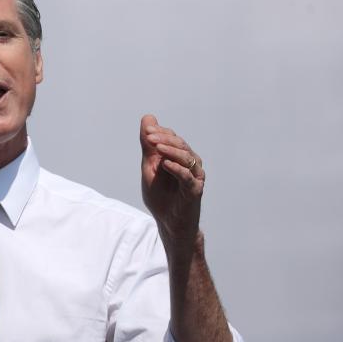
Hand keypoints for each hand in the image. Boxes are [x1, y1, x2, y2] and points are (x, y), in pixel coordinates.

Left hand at [139, 115, 203, 247]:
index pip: (172, 138)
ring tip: (156, 147)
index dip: (161, 133)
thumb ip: (149, 147)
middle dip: (165, 139)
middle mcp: (190, 164)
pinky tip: (165, 164)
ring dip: (171, 151)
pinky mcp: (194, 190)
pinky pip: (187, 177)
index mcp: (179, 157)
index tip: (147, 131)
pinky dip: (177, 169)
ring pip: (187, 158)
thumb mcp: (150, 168)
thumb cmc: (161, 196)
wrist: (168, 222)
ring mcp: (194, 176)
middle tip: (150, 137)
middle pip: (180, 145)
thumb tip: (147, 119)